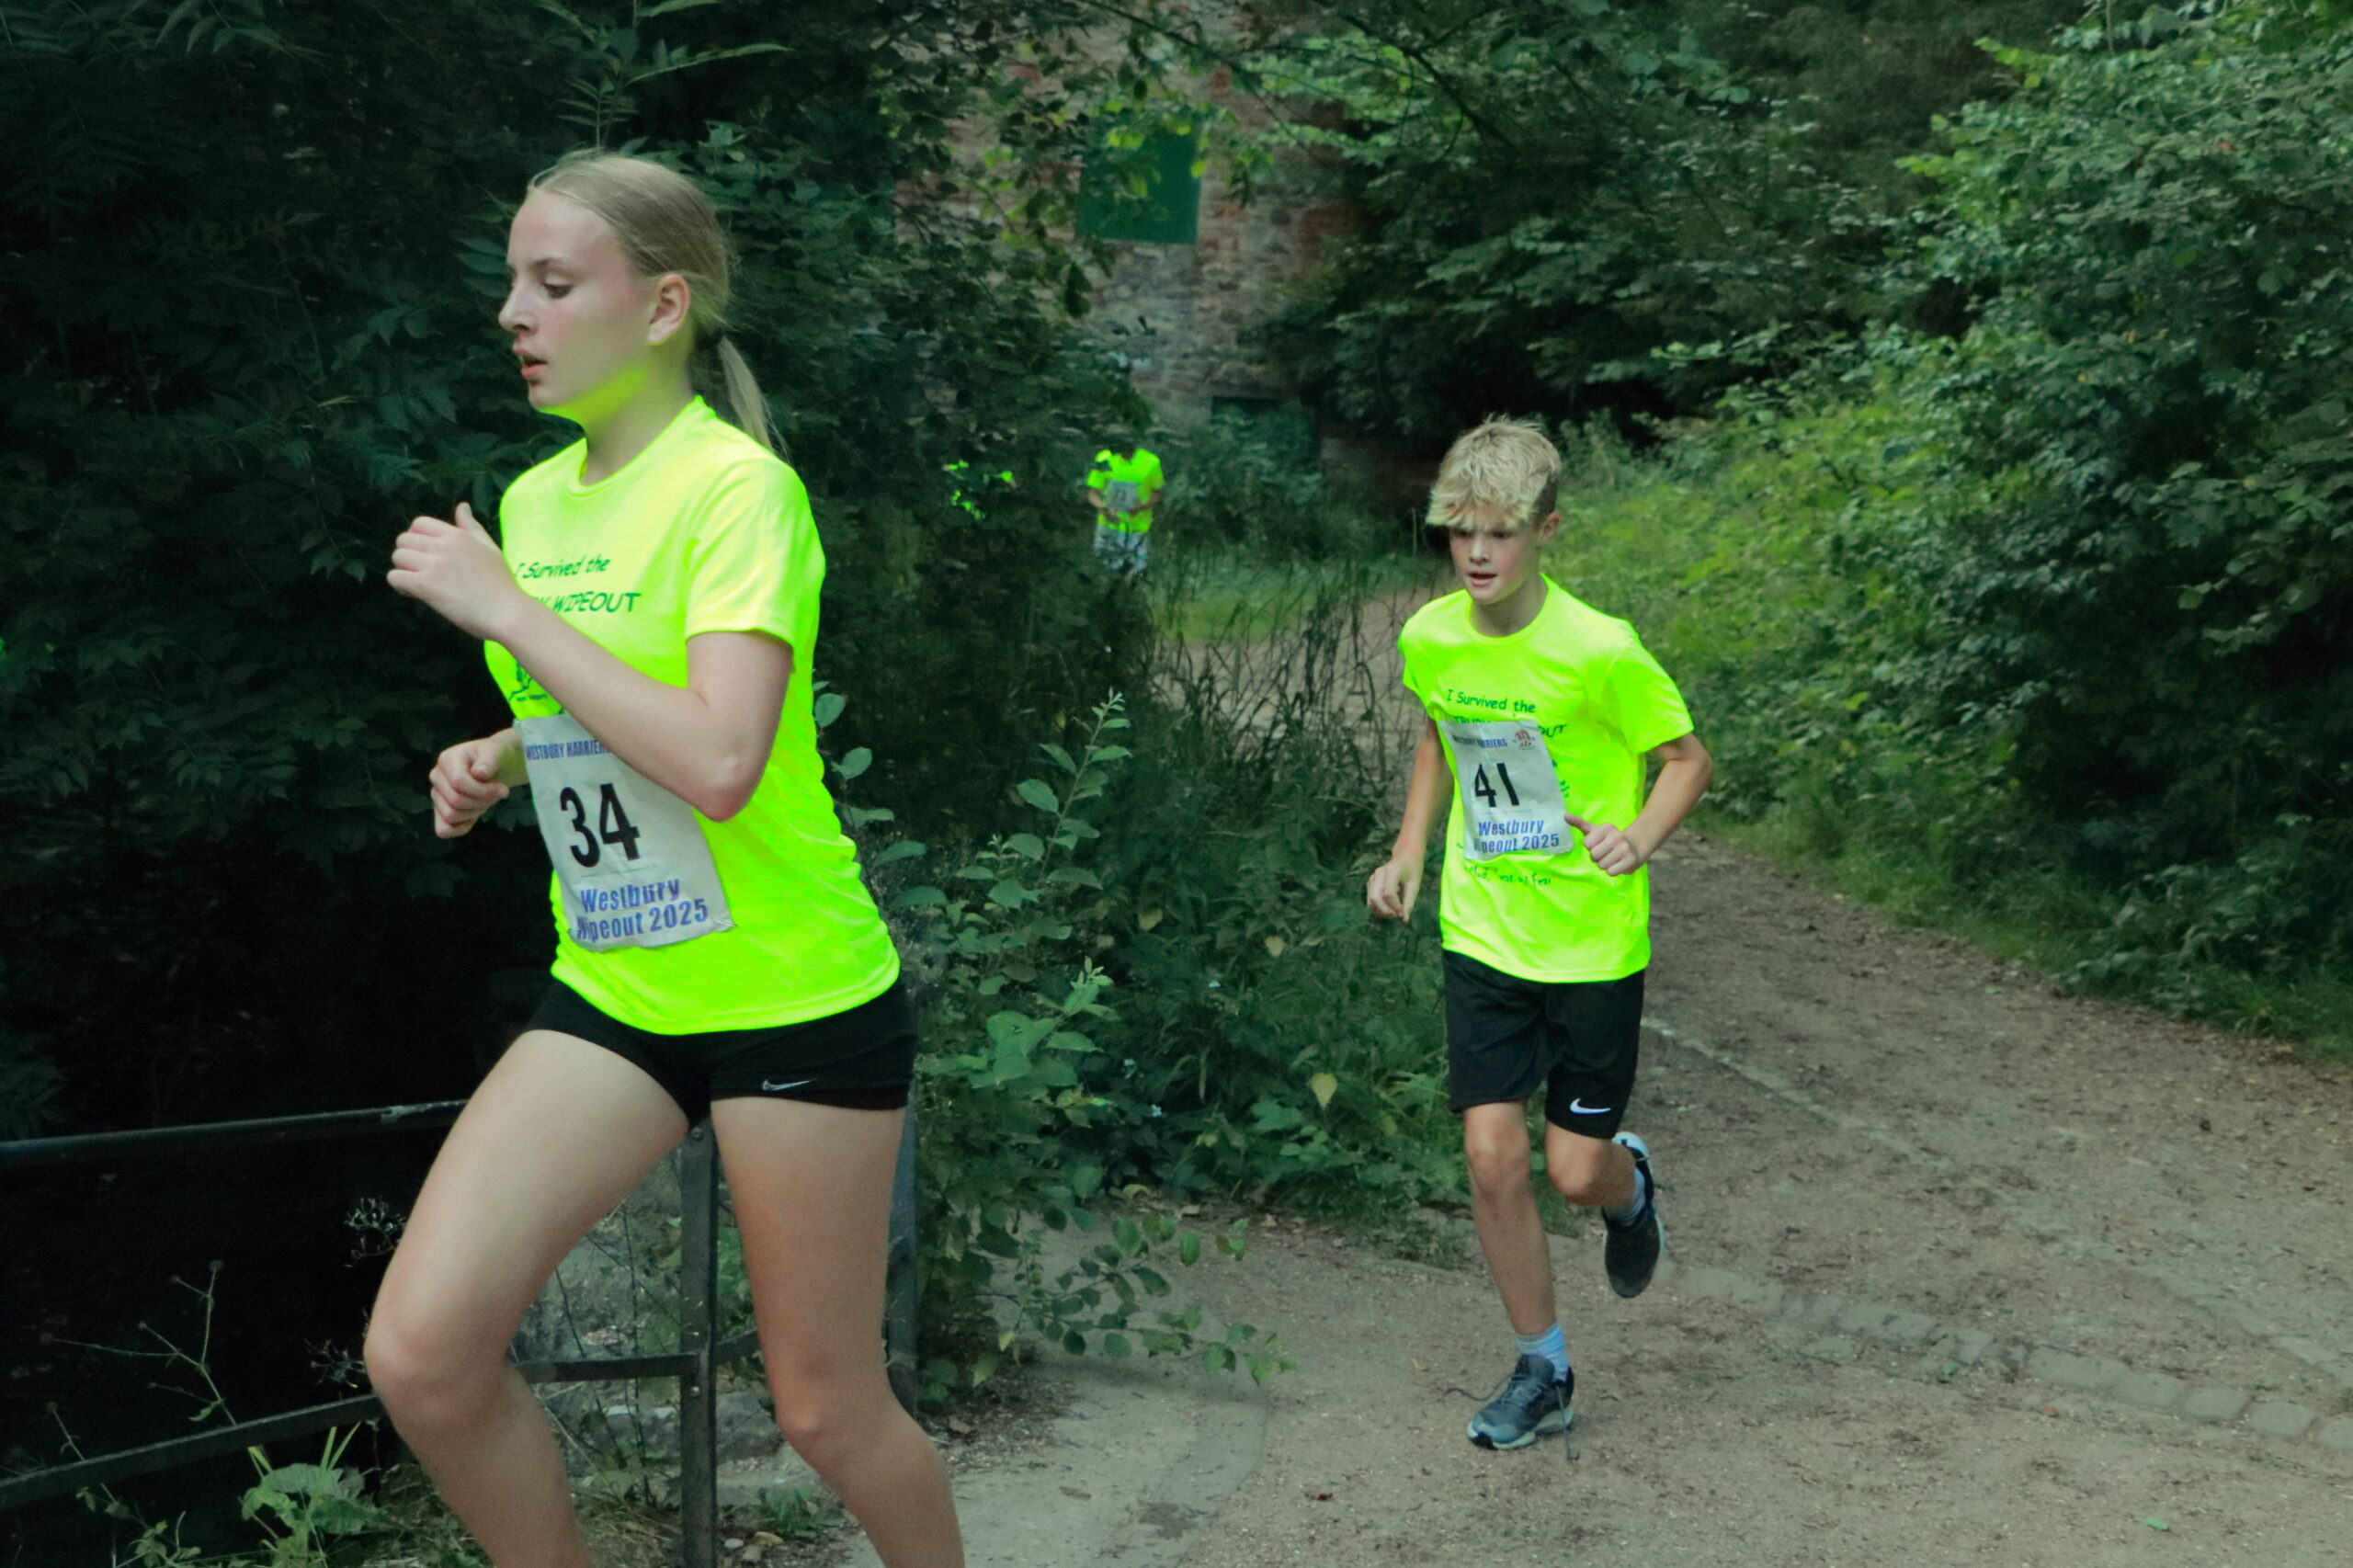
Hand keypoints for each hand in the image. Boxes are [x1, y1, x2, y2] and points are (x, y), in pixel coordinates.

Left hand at [388, 502, 526, 640]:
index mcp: (457, 535)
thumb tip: (462, 506)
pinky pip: (395, 577)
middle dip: (408, 555)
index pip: (420, 523)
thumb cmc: (502, 583)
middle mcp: (442, 545)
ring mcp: (432, 565)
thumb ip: (472, 527)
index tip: (427, 554)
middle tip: (421, 571)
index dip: (417, 538)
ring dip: (403, 570)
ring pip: (398, 557)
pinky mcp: (424, 585)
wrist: (507, 612)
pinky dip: (400, 586)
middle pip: (404, 539)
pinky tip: (415, 594)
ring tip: (418, 583)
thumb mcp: (490, 548)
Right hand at [429, 734, 517, 838]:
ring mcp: (436, 795)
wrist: (496, 767)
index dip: (484, 791)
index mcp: (446, 759)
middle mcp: (437, 777)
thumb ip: (489, 761)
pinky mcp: (439, 811)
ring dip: (475, 812)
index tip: (503, 789)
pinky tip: (474, 817)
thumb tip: (478, 774)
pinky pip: (443, 829)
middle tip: (497, 795)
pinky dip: (460, 829)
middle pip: (455, 801)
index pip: (459, 782)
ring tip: (486, 801)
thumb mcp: (496, 752)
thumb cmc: (495, 757)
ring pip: (451, 816)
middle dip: (482, 801)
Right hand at [1366, 852, 1424, 920]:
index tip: (1402, 914)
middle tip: (1396, 916)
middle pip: (1376, 897)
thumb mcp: (1415, 884)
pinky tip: (1387, 910)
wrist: (1405, 856)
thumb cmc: (1412, 869)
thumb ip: (1409, 902)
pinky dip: (1377, 908)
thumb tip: (1404, 919)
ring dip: (1380, 911)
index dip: (1394, 906)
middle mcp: (1379, 873)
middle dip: (1385, 910)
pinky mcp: (1370, 883)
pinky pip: (1370, 899)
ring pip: (1371, 900)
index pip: (1388, 893)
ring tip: (1392, 914)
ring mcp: (1373, 878)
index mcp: (1392, 871)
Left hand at [1565, 814, 1647, 876]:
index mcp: (1606, 827)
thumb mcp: (1595, 830)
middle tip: (1605, 854)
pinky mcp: (1631, 860)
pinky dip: (1612, 871)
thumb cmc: (1610, 839)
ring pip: (1601, 865)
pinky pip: (1611, 872)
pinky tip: (1618, 864)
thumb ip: (1579, 823)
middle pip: (1594, 856)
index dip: (1591, 847)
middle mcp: (1616, 836)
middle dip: (1597, 858)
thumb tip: (1564, 815)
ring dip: (1604, 865)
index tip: (1599, 844)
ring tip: (1612, 859)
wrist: (1636, 845)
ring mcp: (1625, 848)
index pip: (1587, 844)